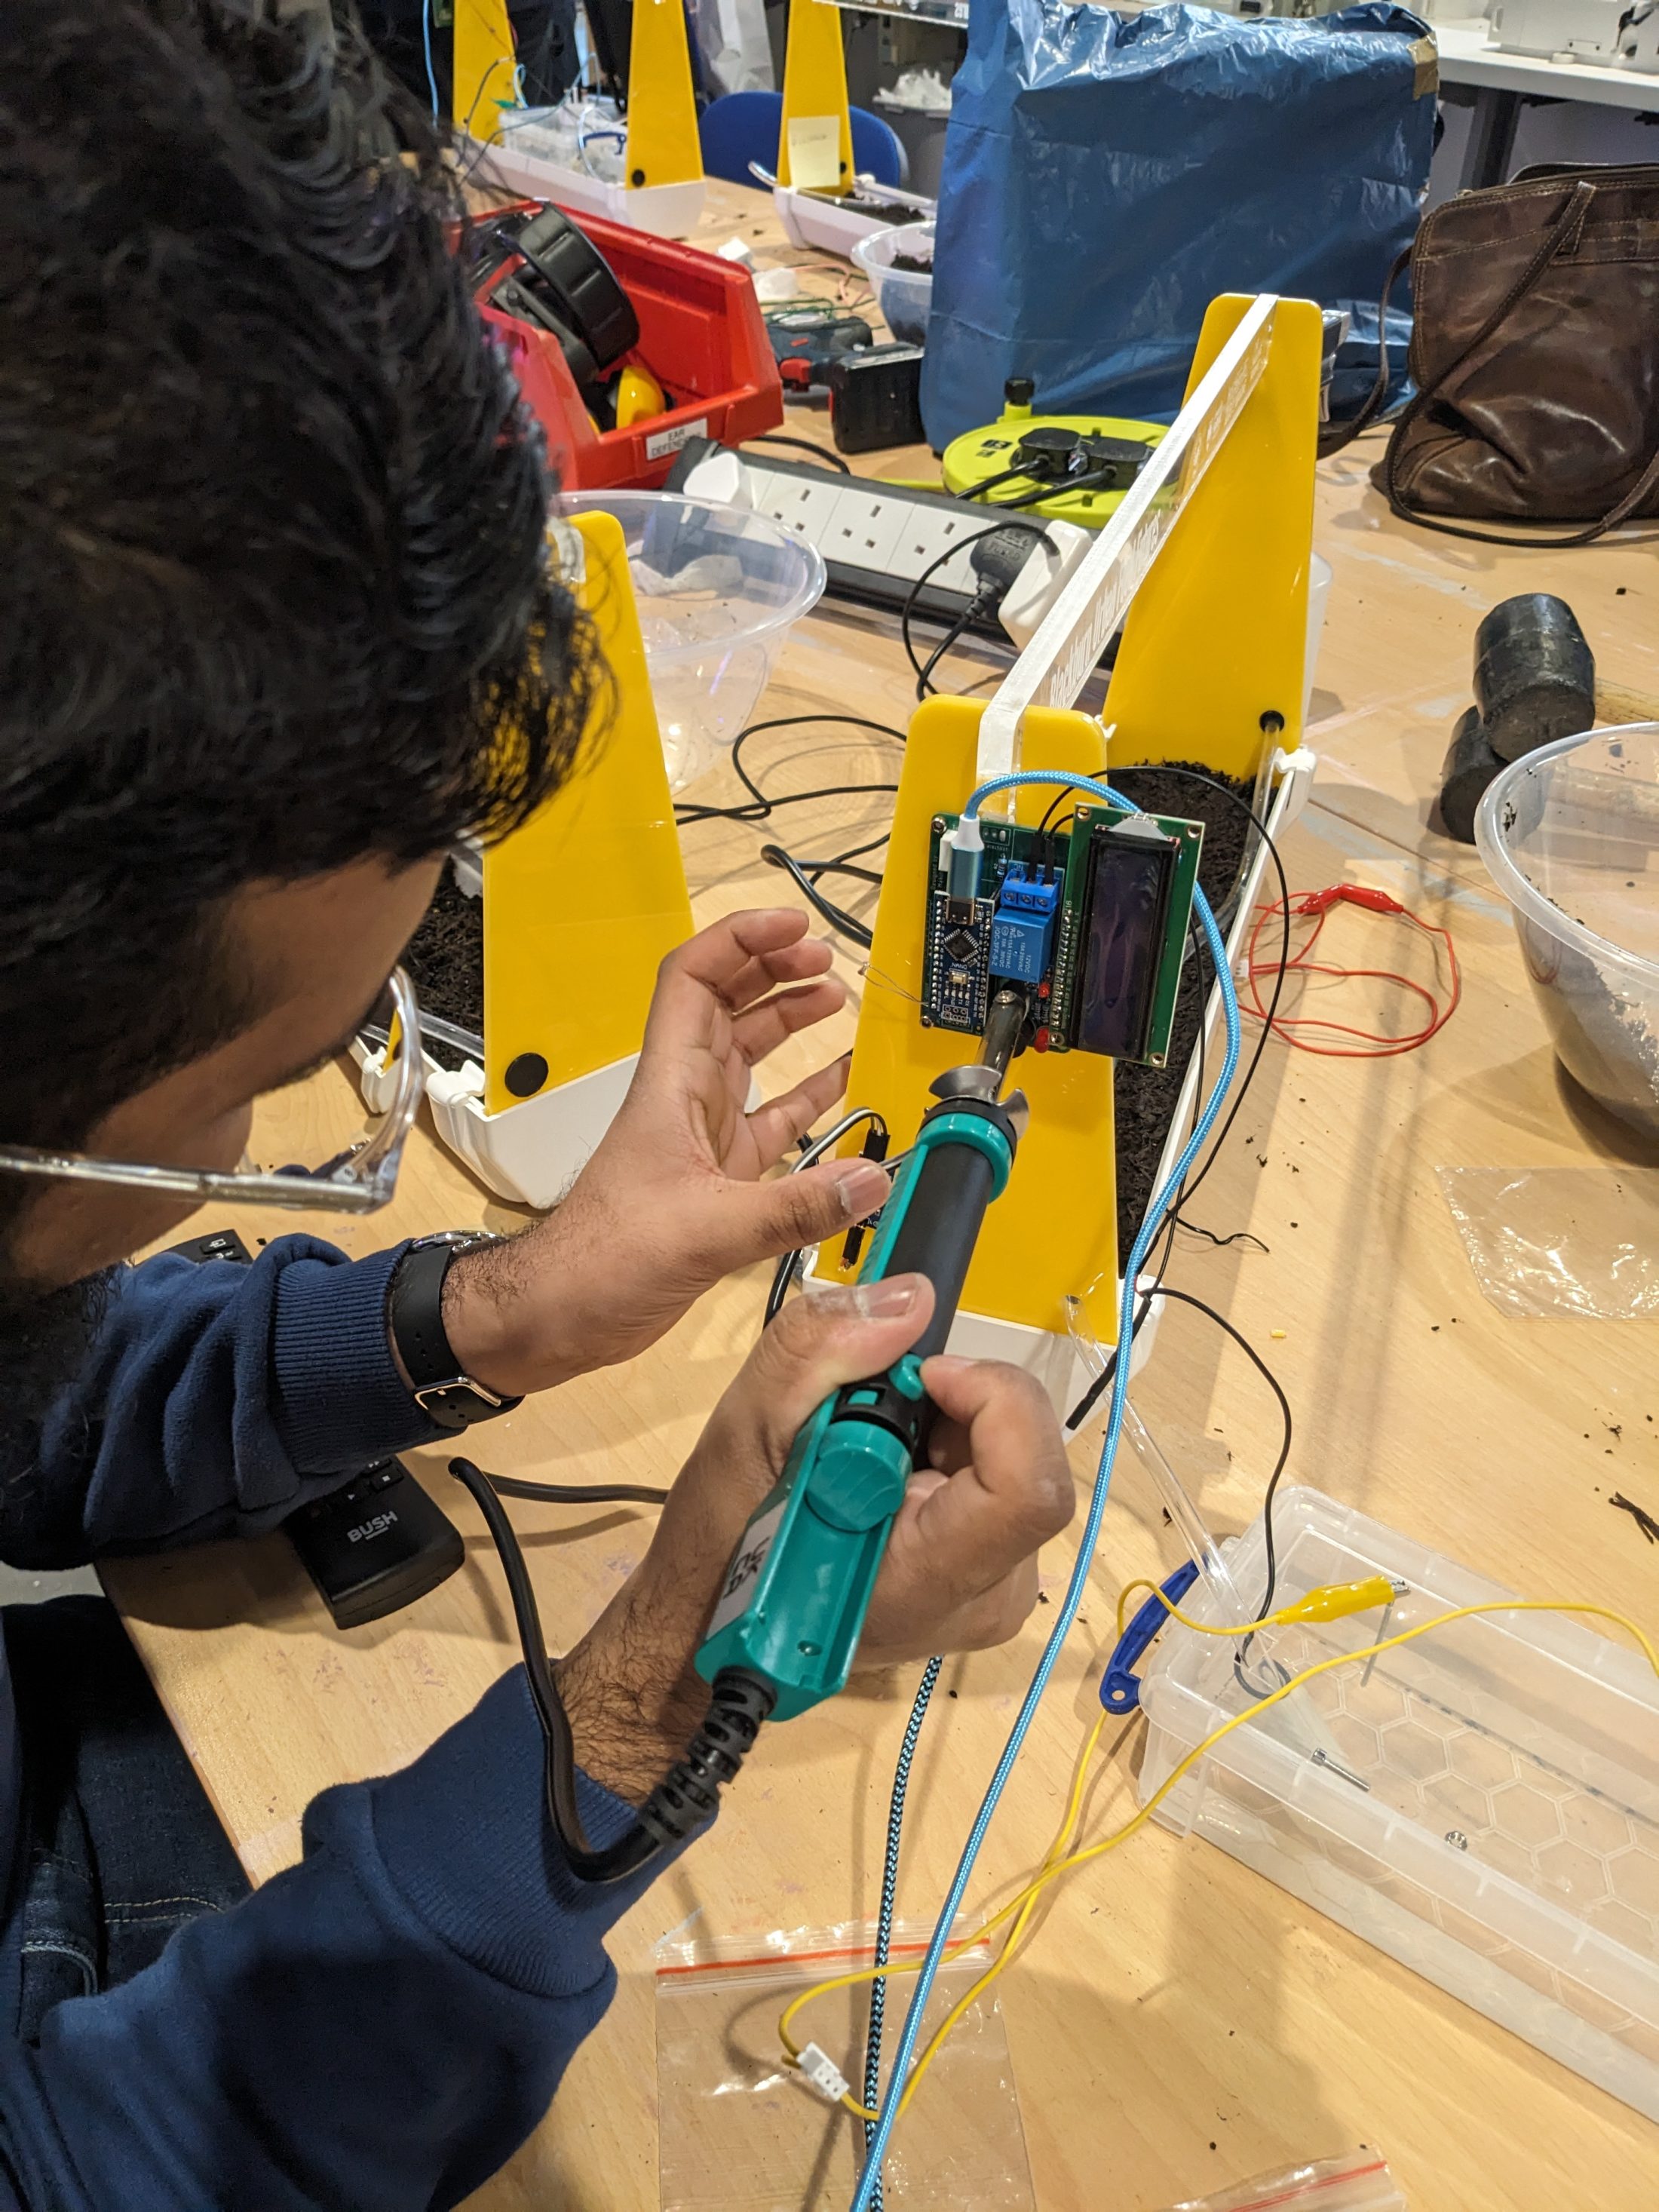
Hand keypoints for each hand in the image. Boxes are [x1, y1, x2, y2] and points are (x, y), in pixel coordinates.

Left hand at [443, 910, 891, 1395]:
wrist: (559, 1315)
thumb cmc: (597, 1262)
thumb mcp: (701, 1231)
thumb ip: (790, 1209)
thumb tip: (869, 1181)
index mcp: (669, 1086)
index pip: (694, 977)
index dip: (741, 940)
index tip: (794, 927)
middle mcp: (685, 1098)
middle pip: (727, 1002)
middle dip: (774, 968)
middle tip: (827, 958)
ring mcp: (701, 1136)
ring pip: (748, 1053)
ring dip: (788, 1019)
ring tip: (836, 996)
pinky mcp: (719, 1179)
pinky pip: (770, 1119)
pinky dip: (805, 1095)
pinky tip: (839, 1083)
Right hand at [554, 1277, 1075, 1800]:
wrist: (711, 1633)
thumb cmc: (723, 1547)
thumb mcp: (743, 1431)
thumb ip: (819, 1354)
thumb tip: (913, 1298)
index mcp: (934, 1578)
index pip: (1031, 1486)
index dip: (993, 1402)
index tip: (922, 1374)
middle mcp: (987, 1596)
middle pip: (1028, 1458)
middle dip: (955, 1405)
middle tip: (872, 1408)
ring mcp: (994, 1592)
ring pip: (1016, 1461)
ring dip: (949, 1425)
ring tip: (867, 1445)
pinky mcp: (990, 1579)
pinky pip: (999, 1482)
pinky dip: (949, 1450)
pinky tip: (887, 1468)